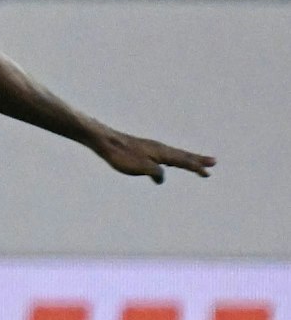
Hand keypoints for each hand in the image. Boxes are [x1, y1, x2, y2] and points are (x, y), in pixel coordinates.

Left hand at [91, 131, 214, 183]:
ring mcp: (152, 148)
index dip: (196, 168)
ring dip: (187, 158)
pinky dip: (173, 159)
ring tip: (197, 162)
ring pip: (174, 154)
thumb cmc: (122, 155)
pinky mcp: (143, 149)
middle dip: (198, 160)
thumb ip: (155, 173)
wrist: (105, 141)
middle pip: (183, 155)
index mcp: (162, 153)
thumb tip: (161, 178)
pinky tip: (169, 163)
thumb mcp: (141, 168)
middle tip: (213, 162)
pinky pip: (164, 155)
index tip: (208, 173)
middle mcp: (160, 148)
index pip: (183, 161)